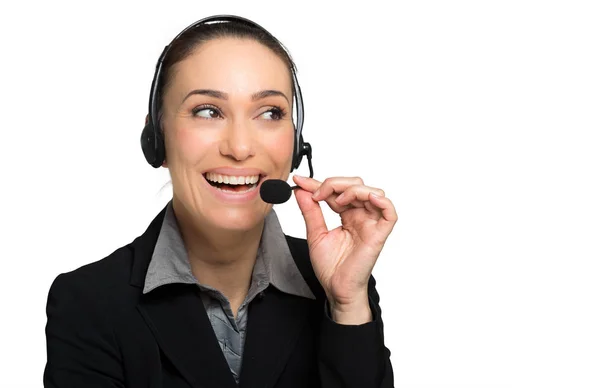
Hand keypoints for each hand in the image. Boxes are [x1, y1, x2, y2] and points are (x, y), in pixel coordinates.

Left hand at [292, 175, 396, 323]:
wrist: (337, 289)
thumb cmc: (331, 267)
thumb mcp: (315, 234)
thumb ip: (310, 212)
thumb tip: (301, 191)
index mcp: (347, 215)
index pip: (337, 191)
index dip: (318, 183)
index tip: (299, 182)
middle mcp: (361, 216)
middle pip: (356, 184)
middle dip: (334, 183)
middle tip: (316, 194)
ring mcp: (371, 224)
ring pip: (372, 192)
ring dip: (352, 190)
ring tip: (335, 202)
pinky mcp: (379, 234)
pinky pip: (390, 213)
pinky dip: (382, 201)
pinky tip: (368, 198)